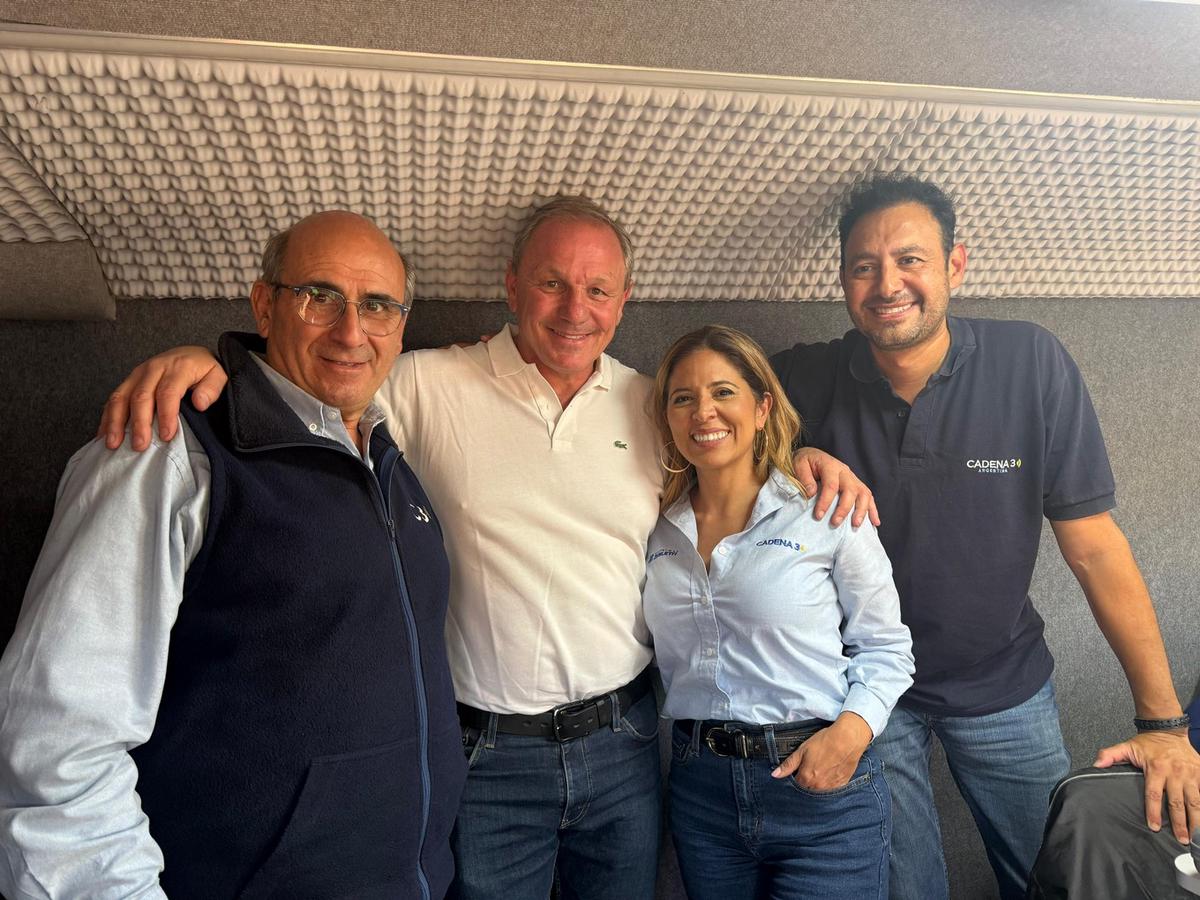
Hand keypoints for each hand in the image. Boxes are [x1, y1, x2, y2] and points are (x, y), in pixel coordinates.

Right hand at [97, 347, 225, 450]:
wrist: (193, 354)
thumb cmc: (205, 370)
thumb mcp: (219, 375)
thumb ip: (212, 388)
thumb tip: (200, 403)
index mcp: (177, 367)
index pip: (168, 393)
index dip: (166, 415)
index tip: (167, 436)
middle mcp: (154, 368)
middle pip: (141, 397)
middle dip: (139, 423)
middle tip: (140, 445)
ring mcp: (138, 374)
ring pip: (121, 397)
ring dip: (115, 421)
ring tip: (114, 443)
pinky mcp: (129, 381)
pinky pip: (114, 399)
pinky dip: (107, 418)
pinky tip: (104, 435)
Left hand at [772, 712, 872, 790]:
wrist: (848, 739)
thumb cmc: (825, 742)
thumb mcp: (802, 750)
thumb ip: (788, 765)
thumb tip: (774, 775)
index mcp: (806, 778)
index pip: (796, 784)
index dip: (796, 776)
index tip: (799, 769)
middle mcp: (818, 786)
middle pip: (807, 789)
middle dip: (806, 781)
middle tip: (811, 767)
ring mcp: (831, 787)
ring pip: (819, 790)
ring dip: (817, 784)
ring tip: (821, 769)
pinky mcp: (842, 784)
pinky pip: (832, 789)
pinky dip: (829, 783)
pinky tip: (830, 772)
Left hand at [790, 447, 879, 527]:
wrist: (811, 456)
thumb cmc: (804, 462)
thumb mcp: (799, 464)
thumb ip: (804, 477)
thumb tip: (812, 492)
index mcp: (830, 465)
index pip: (831, 485)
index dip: (825, 502)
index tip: (818, 516)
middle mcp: (845, 471)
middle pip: (850, 490)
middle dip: (844, 508)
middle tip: (835, 523)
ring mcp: (853, 478)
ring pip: (863, 494)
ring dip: (861, 510)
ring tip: (855, 525)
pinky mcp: (857, 485)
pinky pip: (868, 497)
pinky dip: (873, 510)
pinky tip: (875, 522)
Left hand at [1093, 730, 1199, 841]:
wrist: (1168, 730)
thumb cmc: (1147, 743)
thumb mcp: (1127, 747)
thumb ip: (1110, 755)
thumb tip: (1096, 765)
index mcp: (1155, 769)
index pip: (1153, 795)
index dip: (1153, 812)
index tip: (1154, 827)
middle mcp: (1175, 772)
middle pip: (1177, 802)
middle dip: (1180, 823)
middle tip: (1182, 840)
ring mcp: (1190, 773)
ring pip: (1195, 801)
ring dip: (1196, 820)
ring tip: (1195, 836)